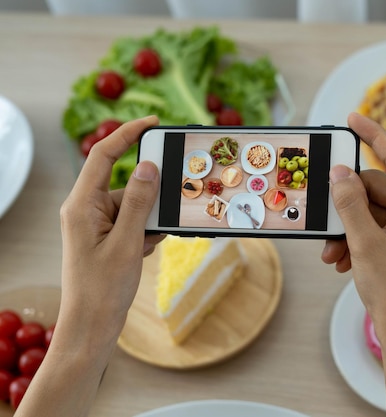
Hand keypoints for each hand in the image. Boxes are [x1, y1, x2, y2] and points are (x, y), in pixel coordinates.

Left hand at [58, 115, 161, 331]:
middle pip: (123, 182)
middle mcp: (86, 209)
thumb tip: (148, 166)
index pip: (102, 155)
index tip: (153, 123)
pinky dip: (146, 232)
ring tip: (150, 242)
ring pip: (133, 205)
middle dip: (148, 194)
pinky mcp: (106, 236)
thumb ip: (138, 202)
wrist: (92, 326)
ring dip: (149, 220)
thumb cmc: (102, 289)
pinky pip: (133, 221)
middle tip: (166, 205)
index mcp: (81, 204)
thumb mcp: (126, 243)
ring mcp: (96, 223)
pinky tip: (146, 250)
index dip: (127, 133)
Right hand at [322, 112, 385, 319]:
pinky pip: (377, 229)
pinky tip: (343, 261)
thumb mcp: (365, 244)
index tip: (352, 118)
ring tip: (334, 255)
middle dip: (347, 208)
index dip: (372, 135)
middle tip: (326, 229)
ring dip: (348, 230)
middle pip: (376, 189)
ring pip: (373, 212)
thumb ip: (350, 203)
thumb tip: (339, 172)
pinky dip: (357, 241)